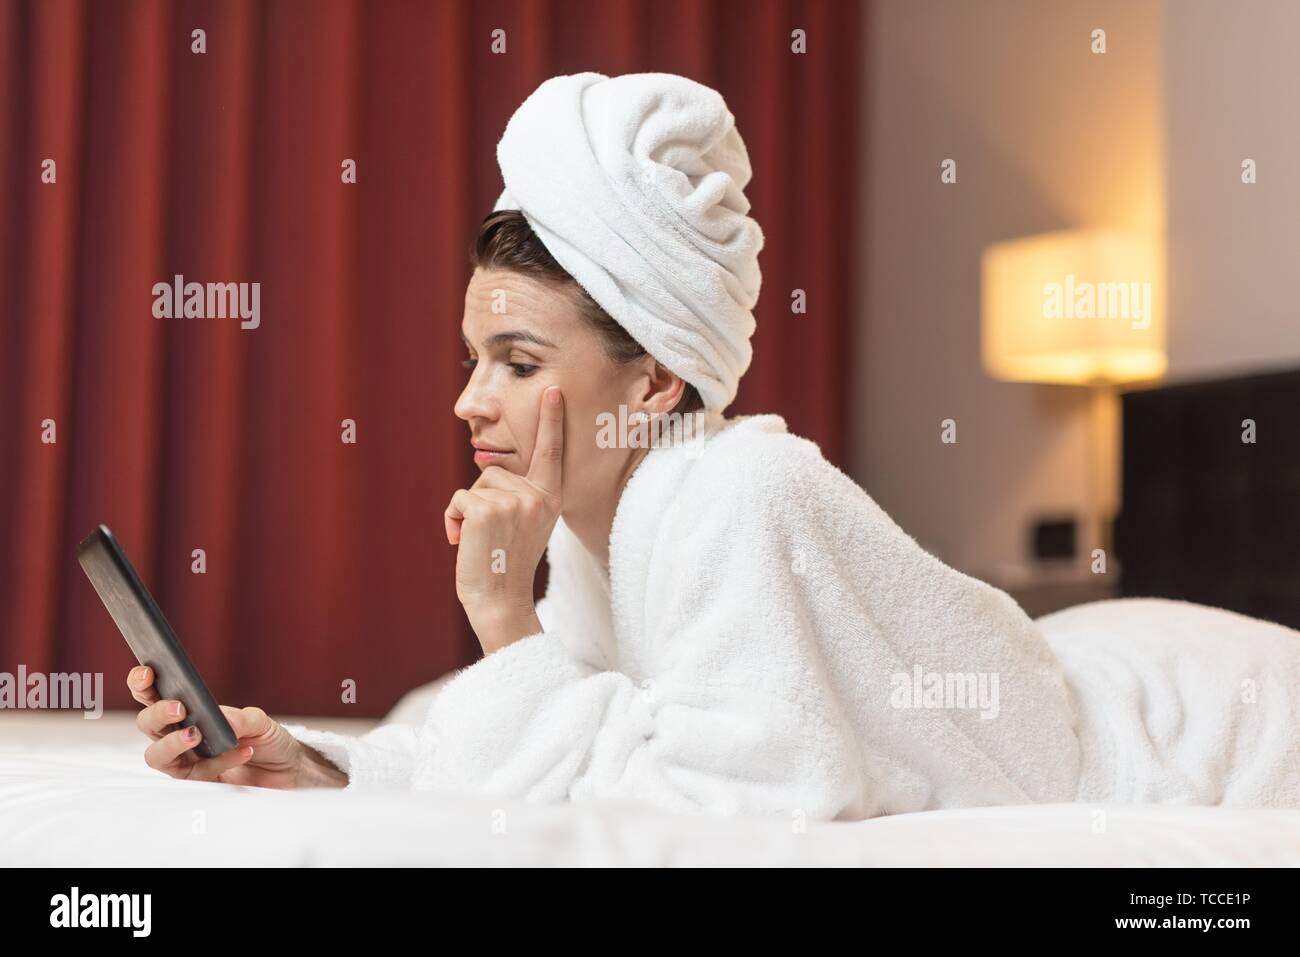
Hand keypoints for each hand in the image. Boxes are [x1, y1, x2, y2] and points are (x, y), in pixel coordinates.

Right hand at [127, 665, 343, 787]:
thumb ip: (238, 718)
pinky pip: (195, 774)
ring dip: (172, 743)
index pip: (154, 694)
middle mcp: (180, 734)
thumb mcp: (258, 720)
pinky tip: (244, 751)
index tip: (147, 674)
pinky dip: (219, 761)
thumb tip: (216, 720)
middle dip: (157, 713)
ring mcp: (186, 760)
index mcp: (189, 710)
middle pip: (147, 723)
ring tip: (196, 734)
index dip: (141, 683)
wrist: (286, 770)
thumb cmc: (267, 739)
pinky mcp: (198, 783)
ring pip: (156, 755)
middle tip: (179, 708)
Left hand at [445, 385, 562, 651]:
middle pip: (495, 471)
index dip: (551, 420)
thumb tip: (491, 470)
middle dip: (482, 498)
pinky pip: (459, 498)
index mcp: (551, 498)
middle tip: (492, 536)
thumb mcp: (526, 524)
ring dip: (467, 511)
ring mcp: (513, 502)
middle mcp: (537, 496)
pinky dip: (453, 519)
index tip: (554, 390)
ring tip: (481, 541)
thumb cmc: (507, 564)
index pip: (551, 452)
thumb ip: (520, 495)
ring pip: (475, 485)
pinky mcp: (486, 509)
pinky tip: (465, 542)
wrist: (500, 600)